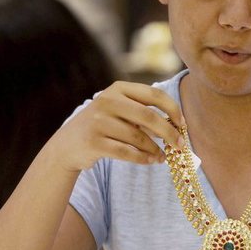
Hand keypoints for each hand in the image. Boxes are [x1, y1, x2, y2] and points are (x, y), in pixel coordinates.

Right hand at [40, 81, 184, 171]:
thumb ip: (145, 114)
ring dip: (155, 149)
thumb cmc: (105, 126)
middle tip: (180, 145)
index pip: (154, 94)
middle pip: (149, 116)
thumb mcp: (121, 112)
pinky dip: (143, 158)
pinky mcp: (93, 142)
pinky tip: (151, 161)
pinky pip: (127, 152)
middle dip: (169, 132)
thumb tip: (178, 128)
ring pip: (138, 137)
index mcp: (118, 88)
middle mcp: (107, 101)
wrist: (67, 145)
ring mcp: (98, 121)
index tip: (183, 124)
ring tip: (163, 156)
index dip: (173, 109)